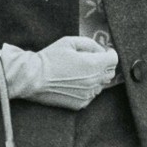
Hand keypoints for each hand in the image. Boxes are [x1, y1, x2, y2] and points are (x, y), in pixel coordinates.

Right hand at [0, 38, 117, 110]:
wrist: (33, 78)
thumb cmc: (49, 58)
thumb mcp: (69, 42)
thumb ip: (89, 44)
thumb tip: (100, 50)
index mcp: (93, 65)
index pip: (114, 59)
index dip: (109, 53)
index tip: (104, 52)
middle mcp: (94, 81)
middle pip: (110, 72)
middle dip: (104, 65)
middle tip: (91, 60)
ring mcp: (88, 94)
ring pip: (101, 84)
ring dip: (96, 77)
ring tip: (79, 72)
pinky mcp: (80, 104)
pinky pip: (91, 95)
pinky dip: (87, 88)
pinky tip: (74, 82)